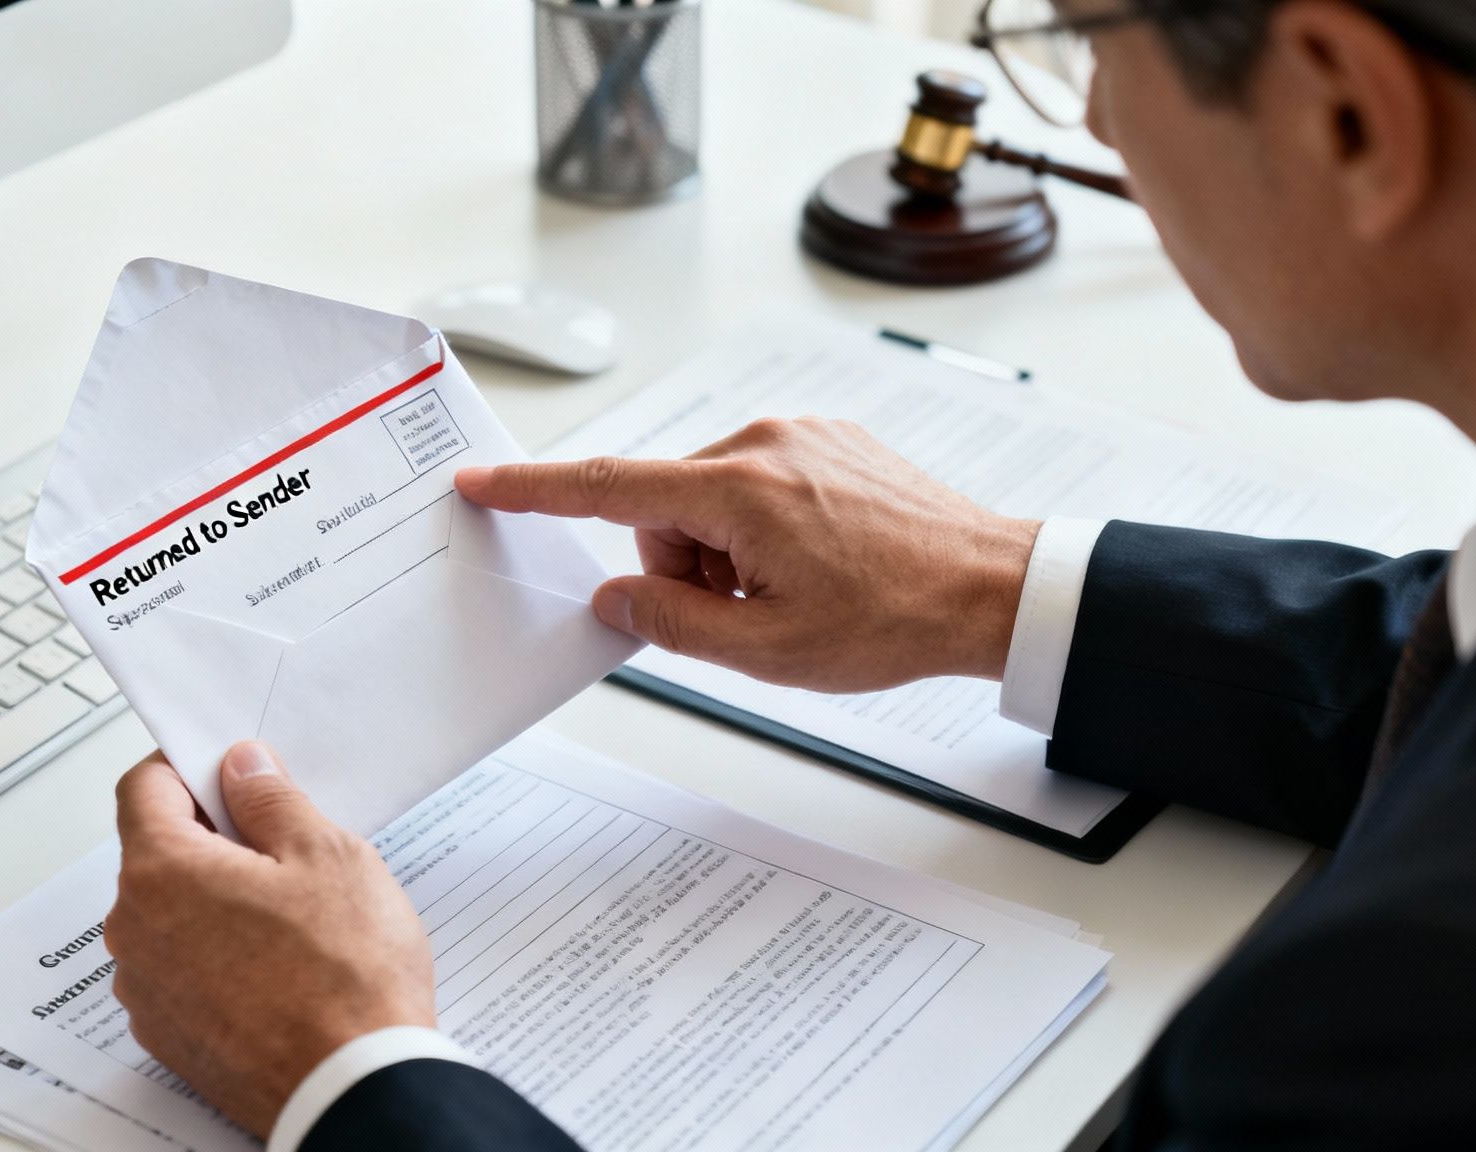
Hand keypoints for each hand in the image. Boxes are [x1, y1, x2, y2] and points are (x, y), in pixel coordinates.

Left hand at [106, 741, 435, 1136]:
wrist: (352, 1086)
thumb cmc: (346, 975)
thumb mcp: (327, 855)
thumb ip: (272, 801)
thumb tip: (242, 769)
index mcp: (162, 873)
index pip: (144, 789)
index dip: (187, 767)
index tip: (227, 769)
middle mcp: (135, 932)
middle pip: (158, 854)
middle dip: (213, 839)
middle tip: (284, 847)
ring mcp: (147, 991)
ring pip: (171, 915)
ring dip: (216, 901)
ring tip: (292, 919)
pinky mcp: (169, 1035)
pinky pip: (182, 970)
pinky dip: (218, 956)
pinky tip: (280, 967)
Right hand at [455, 417, 1038, 691]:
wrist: (993, 589)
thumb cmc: (893, 620)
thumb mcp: (765, 650)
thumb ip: (671, 621)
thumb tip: (616, 597)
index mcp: (739, 491)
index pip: (608, 485)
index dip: (535, 490)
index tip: (482, 482)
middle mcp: (765, 443)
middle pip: (665, 502)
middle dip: (682, 563)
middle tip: (744, 614)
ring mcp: (802, 435)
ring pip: (713, 496)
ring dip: (727, 550)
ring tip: (794, 593)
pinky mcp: (830, 440)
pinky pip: (760, 482)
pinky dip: (763, 528)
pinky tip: (818, 565)